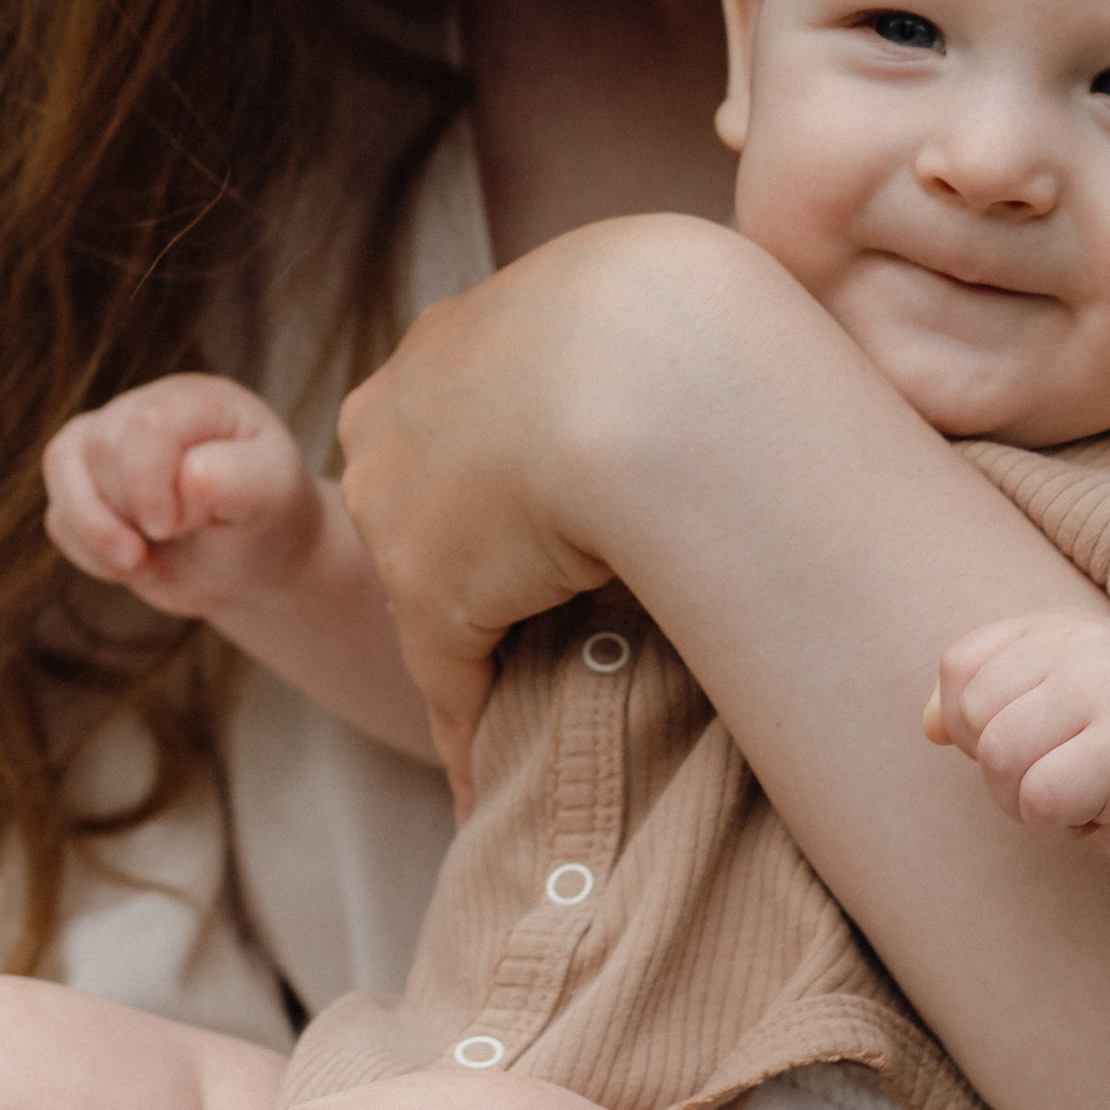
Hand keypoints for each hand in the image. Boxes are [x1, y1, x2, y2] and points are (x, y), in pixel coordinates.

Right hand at [45, 375, 328, 622]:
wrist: (252, 562)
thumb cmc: (267, 522)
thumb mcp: (271, 502)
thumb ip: (236, 481)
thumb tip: (187, 477)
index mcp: (198, 401)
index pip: (148, 425)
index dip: (148, 484)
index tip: (179, 526)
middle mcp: (147, 408)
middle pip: (101, 446)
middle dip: (129, 510)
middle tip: (173, 538)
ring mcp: (109, 442)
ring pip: (62, 466)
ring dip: (98, 532)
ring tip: (142, 559)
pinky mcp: (84, 484)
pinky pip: (57, 516)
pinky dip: (89, 552)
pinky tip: (134, 562)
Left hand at [339, 222, 741, 798]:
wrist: (650, 367)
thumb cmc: (687, 327)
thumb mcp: (656, 317)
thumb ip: (647, 355)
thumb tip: (707, 370)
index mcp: (459, 330)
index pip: (466, 419)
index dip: (508, 472)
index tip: (555, 516)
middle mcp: (405, 403)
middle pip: (429, 496)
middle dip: (474, 546)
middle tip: (545, 605)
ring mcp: (402, 497)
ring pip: (437, 586)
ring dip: (479, 641)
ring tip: (527, 703)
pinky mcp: (426, 590)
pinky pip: (446, 679)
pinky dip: (469, 738)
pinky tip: (488, 792)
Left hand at [926, 609, 1109, 875]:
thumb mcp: (1046, 715)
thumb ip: (981, 710)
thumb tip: (928, 726)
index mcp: (1058, 630)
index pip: (960, 670)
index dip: (972, 728)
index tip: (1034, 744)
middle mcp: (1086, 645)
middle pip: (974, 719)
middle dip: (1002, 773)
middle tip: (1064, 777)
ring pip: (1001, 759)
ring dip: (1028, 803)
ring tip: (1083, 793)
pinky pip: (1039, 798)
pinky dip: (1062, 824)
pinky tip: (1108, 811)